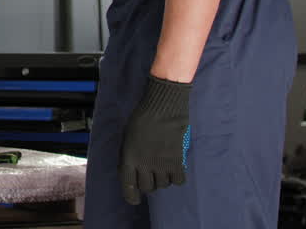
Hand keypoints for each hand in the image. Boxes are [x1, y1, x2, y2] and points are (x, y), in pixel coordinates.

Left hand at [119, 75, 191, 204]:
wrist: (163, 107)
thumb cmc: (142, 118)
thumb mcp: (127, 137)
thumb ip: (128, 155)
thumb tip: (131, 170)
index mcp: (129, 157)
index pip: (128, 185)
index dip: (131, 195)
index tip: (134, 199)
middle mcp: (144, 164)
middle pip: (147, 187)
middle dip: (148, 184)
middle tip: (151, 175)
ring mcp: (161, 164)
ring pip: (163, 185)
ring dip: (162, 180)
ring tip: (162, 169)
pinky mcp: (177, 161)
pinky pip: (178, 181)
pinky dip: (176, 178)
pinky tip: (174, 169)